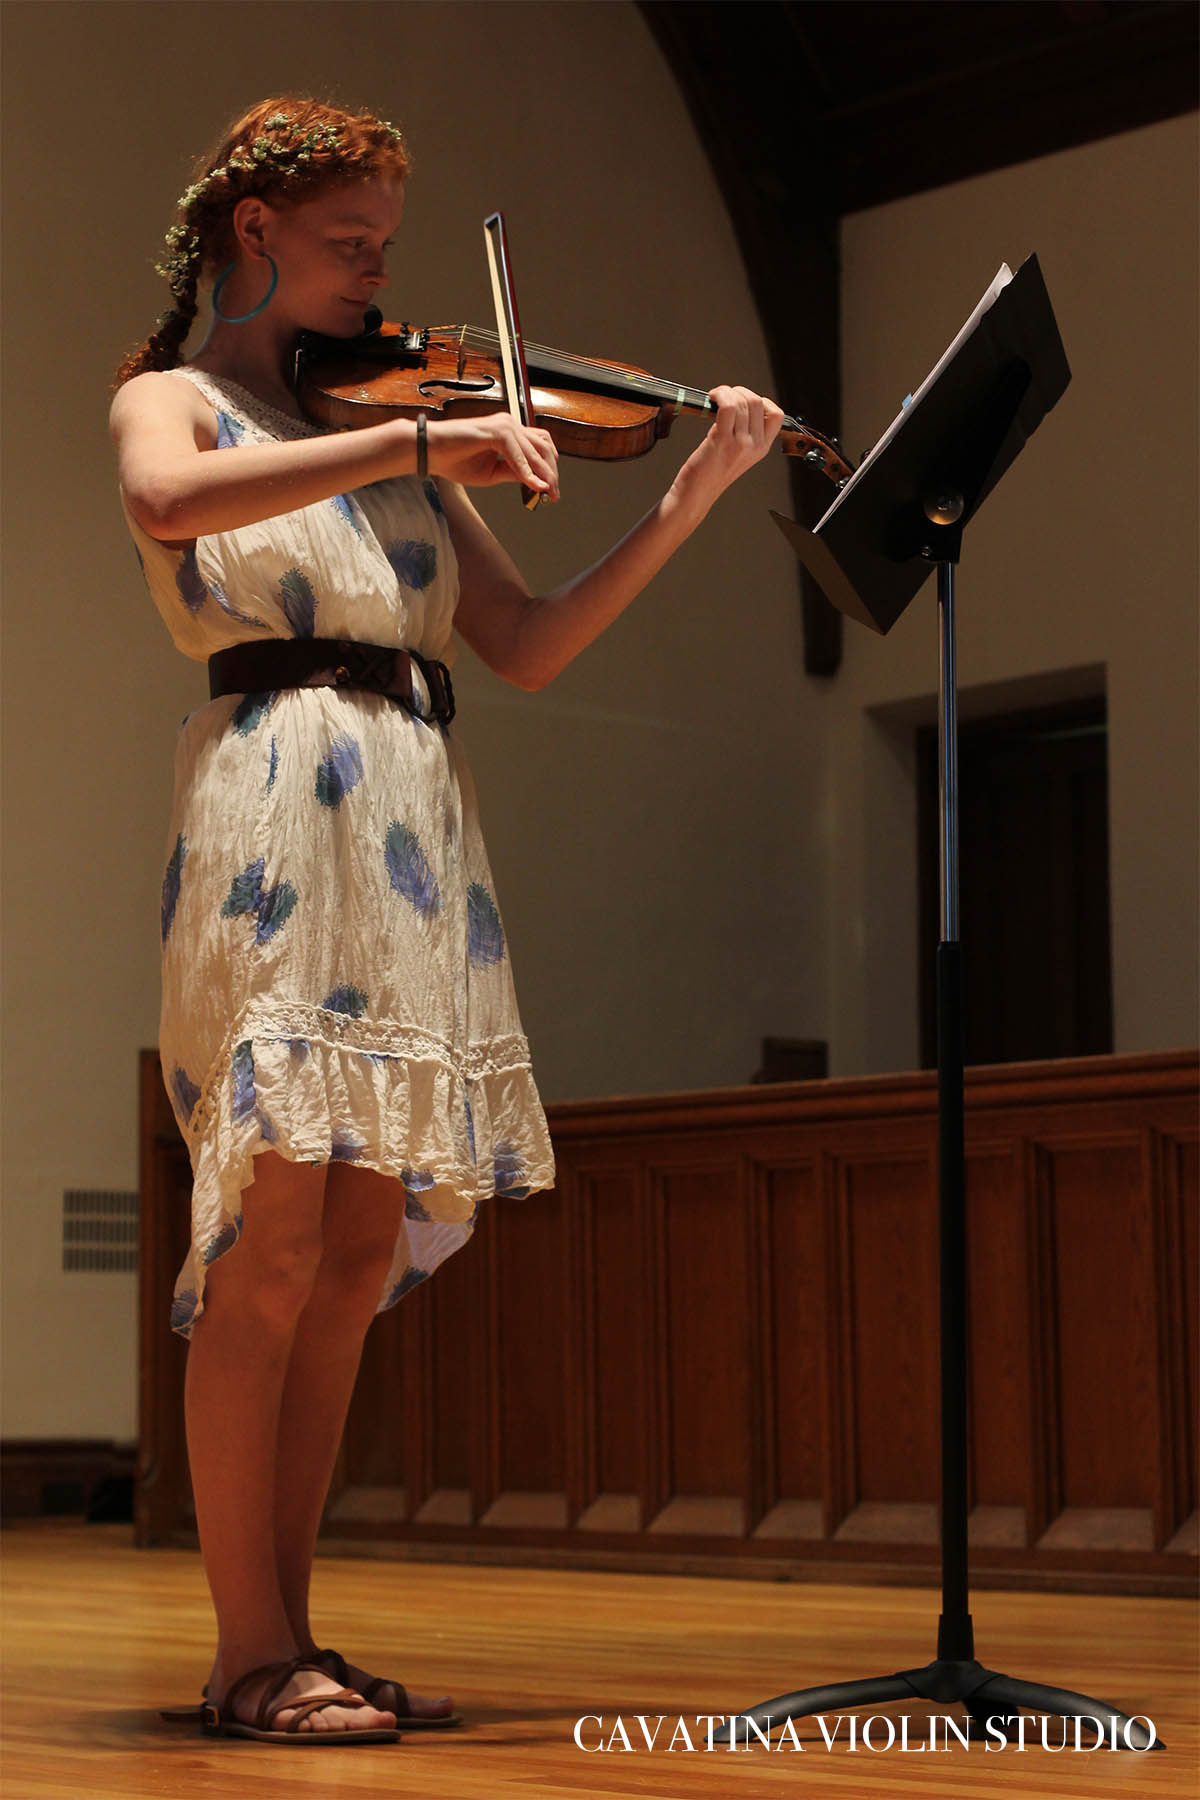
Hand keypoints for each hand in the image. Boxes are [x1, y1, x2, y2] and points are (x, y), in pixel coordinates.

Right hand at [426, 413, 558, 498]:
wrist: (430, 451)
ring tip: (546, 492)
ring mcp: (504, 425)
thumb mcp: (492, 473)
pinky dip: (526, 471)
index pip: (539, 447)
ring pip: (534, 451)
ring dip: (543, 474)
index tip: (551, 491)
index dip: (549, 469)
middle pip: (543, 448)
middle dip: (551, 474)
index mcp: (510, 433)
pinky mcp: (496, 431)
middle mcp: (510, 425)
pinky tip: (532, 486)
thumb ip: (514, 474)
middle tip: (554, 495)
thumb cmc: (454, 459)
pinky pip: (517, 454)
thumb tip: (537, 482)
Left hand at [675, 384, 784, 501]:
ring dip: (726, 392)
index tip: (744, 402)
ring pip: (742, 401)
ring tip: (715, 397)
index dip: (761, 401)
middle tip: (724, 396)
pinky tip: (711, 399)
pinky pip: (728, 406)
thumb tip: (740, 405)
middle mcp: (755, 445)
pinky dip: (719, 395)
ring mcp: (741, 443)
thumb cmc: (710, 472)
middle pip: (757, 402)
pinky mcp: (723, 440)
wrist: (697, 492)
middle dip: (739, 391)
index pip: (777, 415)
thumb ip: (745, 433)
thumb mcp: (738, 454)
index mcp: (762, 448)